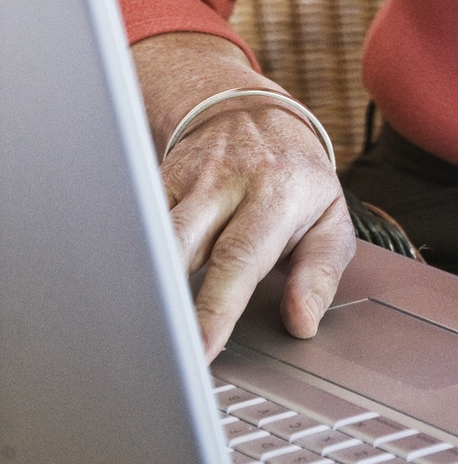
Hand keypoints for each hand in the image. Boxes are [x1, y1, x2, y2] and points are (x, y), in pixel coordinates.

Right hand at [133, 33, 355, 361]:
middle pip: (183, 242)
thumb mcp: (330, 219)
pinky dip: (127, 254)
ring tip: (136, 326)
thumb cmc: (296, 179)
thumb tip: (302, 322)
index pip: (241, 257)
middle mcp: (228, 181)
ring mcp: (187, 179)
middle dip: (166, 297)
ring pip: (152, 232)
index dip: (217, 308)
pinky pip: (135, 220)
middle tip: (160, 349)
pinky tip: (122, 288)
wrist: (254, 113)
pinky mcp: (157, 180)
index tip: (201, 351)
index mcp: (277, 193)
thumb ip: (320, 273)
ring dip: (142, 279)